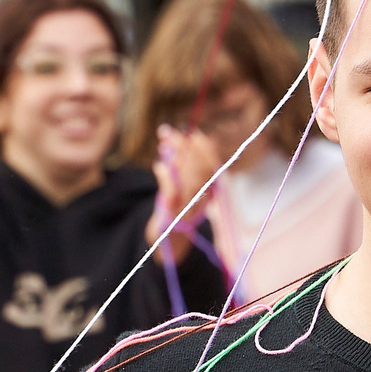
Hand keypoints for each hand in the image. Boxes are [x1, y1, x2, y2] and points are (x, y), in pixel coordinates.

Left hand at [148, 123, 227, 263]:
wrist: (170, 239)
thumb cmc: (176, 206)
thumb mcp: (184, 184)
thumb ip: (182, 164)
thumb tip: (176, 138)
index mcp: (210, 189)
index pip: (212, 162)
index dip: (203, 145)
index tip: (191, 132)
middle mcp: (204, 197)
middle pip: (198, 166)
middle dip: (182, 145)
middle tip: (166, 132)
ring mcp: (190, 206)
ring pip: (187, 176)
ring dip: (173, 156)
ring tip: (161, 145)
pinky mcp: (175, 214)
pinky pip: (173, 192)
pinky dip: (165, 175)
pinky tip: (158, 166)